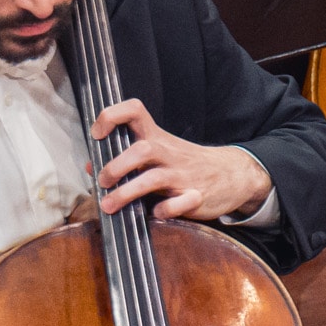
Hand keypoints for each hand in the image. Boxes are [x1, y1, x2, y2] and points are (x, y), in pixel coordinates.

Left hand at [88, 98, 269, 220]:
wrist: (234, 174)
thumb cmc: (186, 164)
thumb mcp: (159, 154)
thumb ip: (125, 159)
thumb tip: (90, 166)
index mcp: (158, 139)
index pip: (135, 112)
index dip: (112, 116)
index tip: (97, 133)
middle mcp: (170, 154)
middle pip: (142, 149)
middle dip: (116, 167)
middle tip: (103, 182)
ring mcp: (185, 175)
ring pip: (154, 179)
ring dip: (127, 192)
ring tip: (110, 205)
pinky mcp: (197, 196)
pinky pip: (181, 203)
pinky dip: (165, 210)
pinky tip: (156, 213)